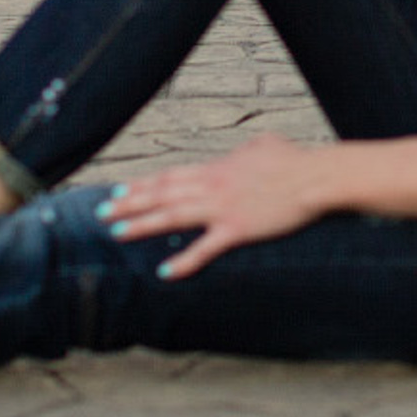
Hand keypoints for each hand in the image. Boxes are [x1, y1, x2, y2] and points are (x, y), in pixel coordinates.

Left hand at [98, 136, 327, 277]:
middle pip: (162, 194)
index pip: (170, 176)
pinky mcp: (238, 229)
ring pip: (173, 216)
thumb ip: (243, 151)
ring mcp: (223, 207)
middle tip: (101, 212)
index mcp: (217, 167)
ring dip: (143, 225)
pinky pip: (205, 248)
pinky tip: (163, 271)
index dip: (142, 185)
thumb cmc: (294, 160)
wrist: (315, 176)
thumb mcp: (263, 145)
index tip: (118, 190)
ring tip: (117, 233)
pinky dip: (183, 260)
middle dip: (130, 203)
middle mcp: (212, 185)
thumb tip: (238, 153)